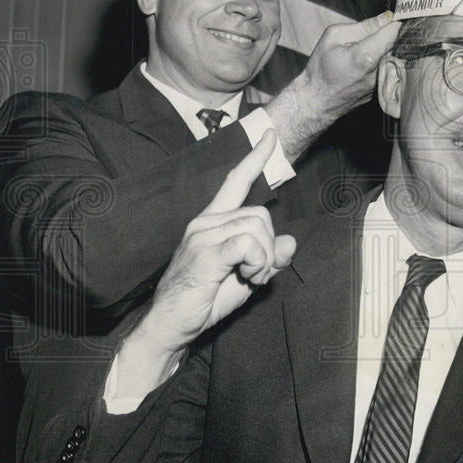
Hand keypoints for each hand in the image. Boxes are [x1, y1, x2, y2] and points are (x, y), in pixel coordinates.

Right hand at [132, 132, 296, 360]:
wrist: (171, 326)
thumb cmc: (205, 300)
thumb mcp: (247, 278)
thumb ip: (269, 259)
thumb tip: (291, 242)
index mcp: (213, 221)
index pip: (236, 181)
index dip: (255, 158)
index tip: (270, 135)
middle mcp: (206, 221)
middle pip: (262, 214)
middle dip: (270, 247)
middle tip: (256, 273)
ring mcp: (203, 234)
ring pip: (258, 228)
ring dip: (264, 259)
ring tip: (248, 278)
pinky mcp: (205, 252)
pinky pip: (248, 244)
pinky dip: (258, 263)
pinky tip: (247, 277)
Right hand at [265, 12, 400, 160]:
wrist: (316, 101)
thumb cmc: (320, 68)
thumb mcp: (334, 36)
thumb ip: (363, 26)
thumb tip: (387, 17)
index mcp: (366, 56)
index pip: (394, 31)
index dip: (398, 20)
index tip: (398, 13)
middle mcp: (378, 71)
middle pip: (397, 44)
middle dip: (392, 34)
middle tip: (379, 30)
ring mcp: (382, 83)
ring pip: (395, 56)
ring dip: (387, 48)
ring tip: (367, 48)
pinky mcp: (382, 90)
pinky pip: (389, 69)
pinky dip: (383, 61)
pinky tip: (366, 63)